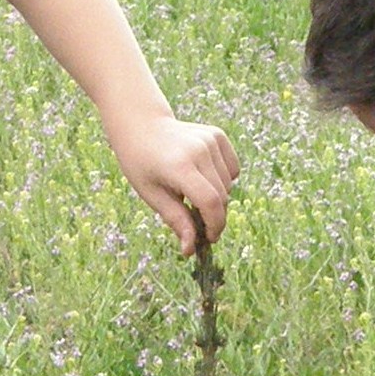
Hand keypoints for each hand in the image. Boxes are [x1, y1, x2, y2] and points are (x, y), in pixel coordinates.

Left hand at [107, 113, 239, 254]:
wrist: (141, 125)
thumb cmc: (141, 164)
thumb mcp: (152, 195)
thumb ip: (175, 220)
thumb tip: (190, 250)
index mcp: (180, 166)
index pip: (210, 202)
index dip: (214, 225)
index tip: (209, 238)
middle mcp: (199, 150)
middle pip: (221, 196)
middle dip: (215, 217)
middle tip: (200, 224)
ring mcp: (211, 140)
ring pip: (228, 185)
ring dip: (217, 198)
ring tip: (195, 196)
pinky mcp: (218, 135)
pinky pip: (232, 169)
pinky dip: (225, 180)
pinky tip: (205, 177)